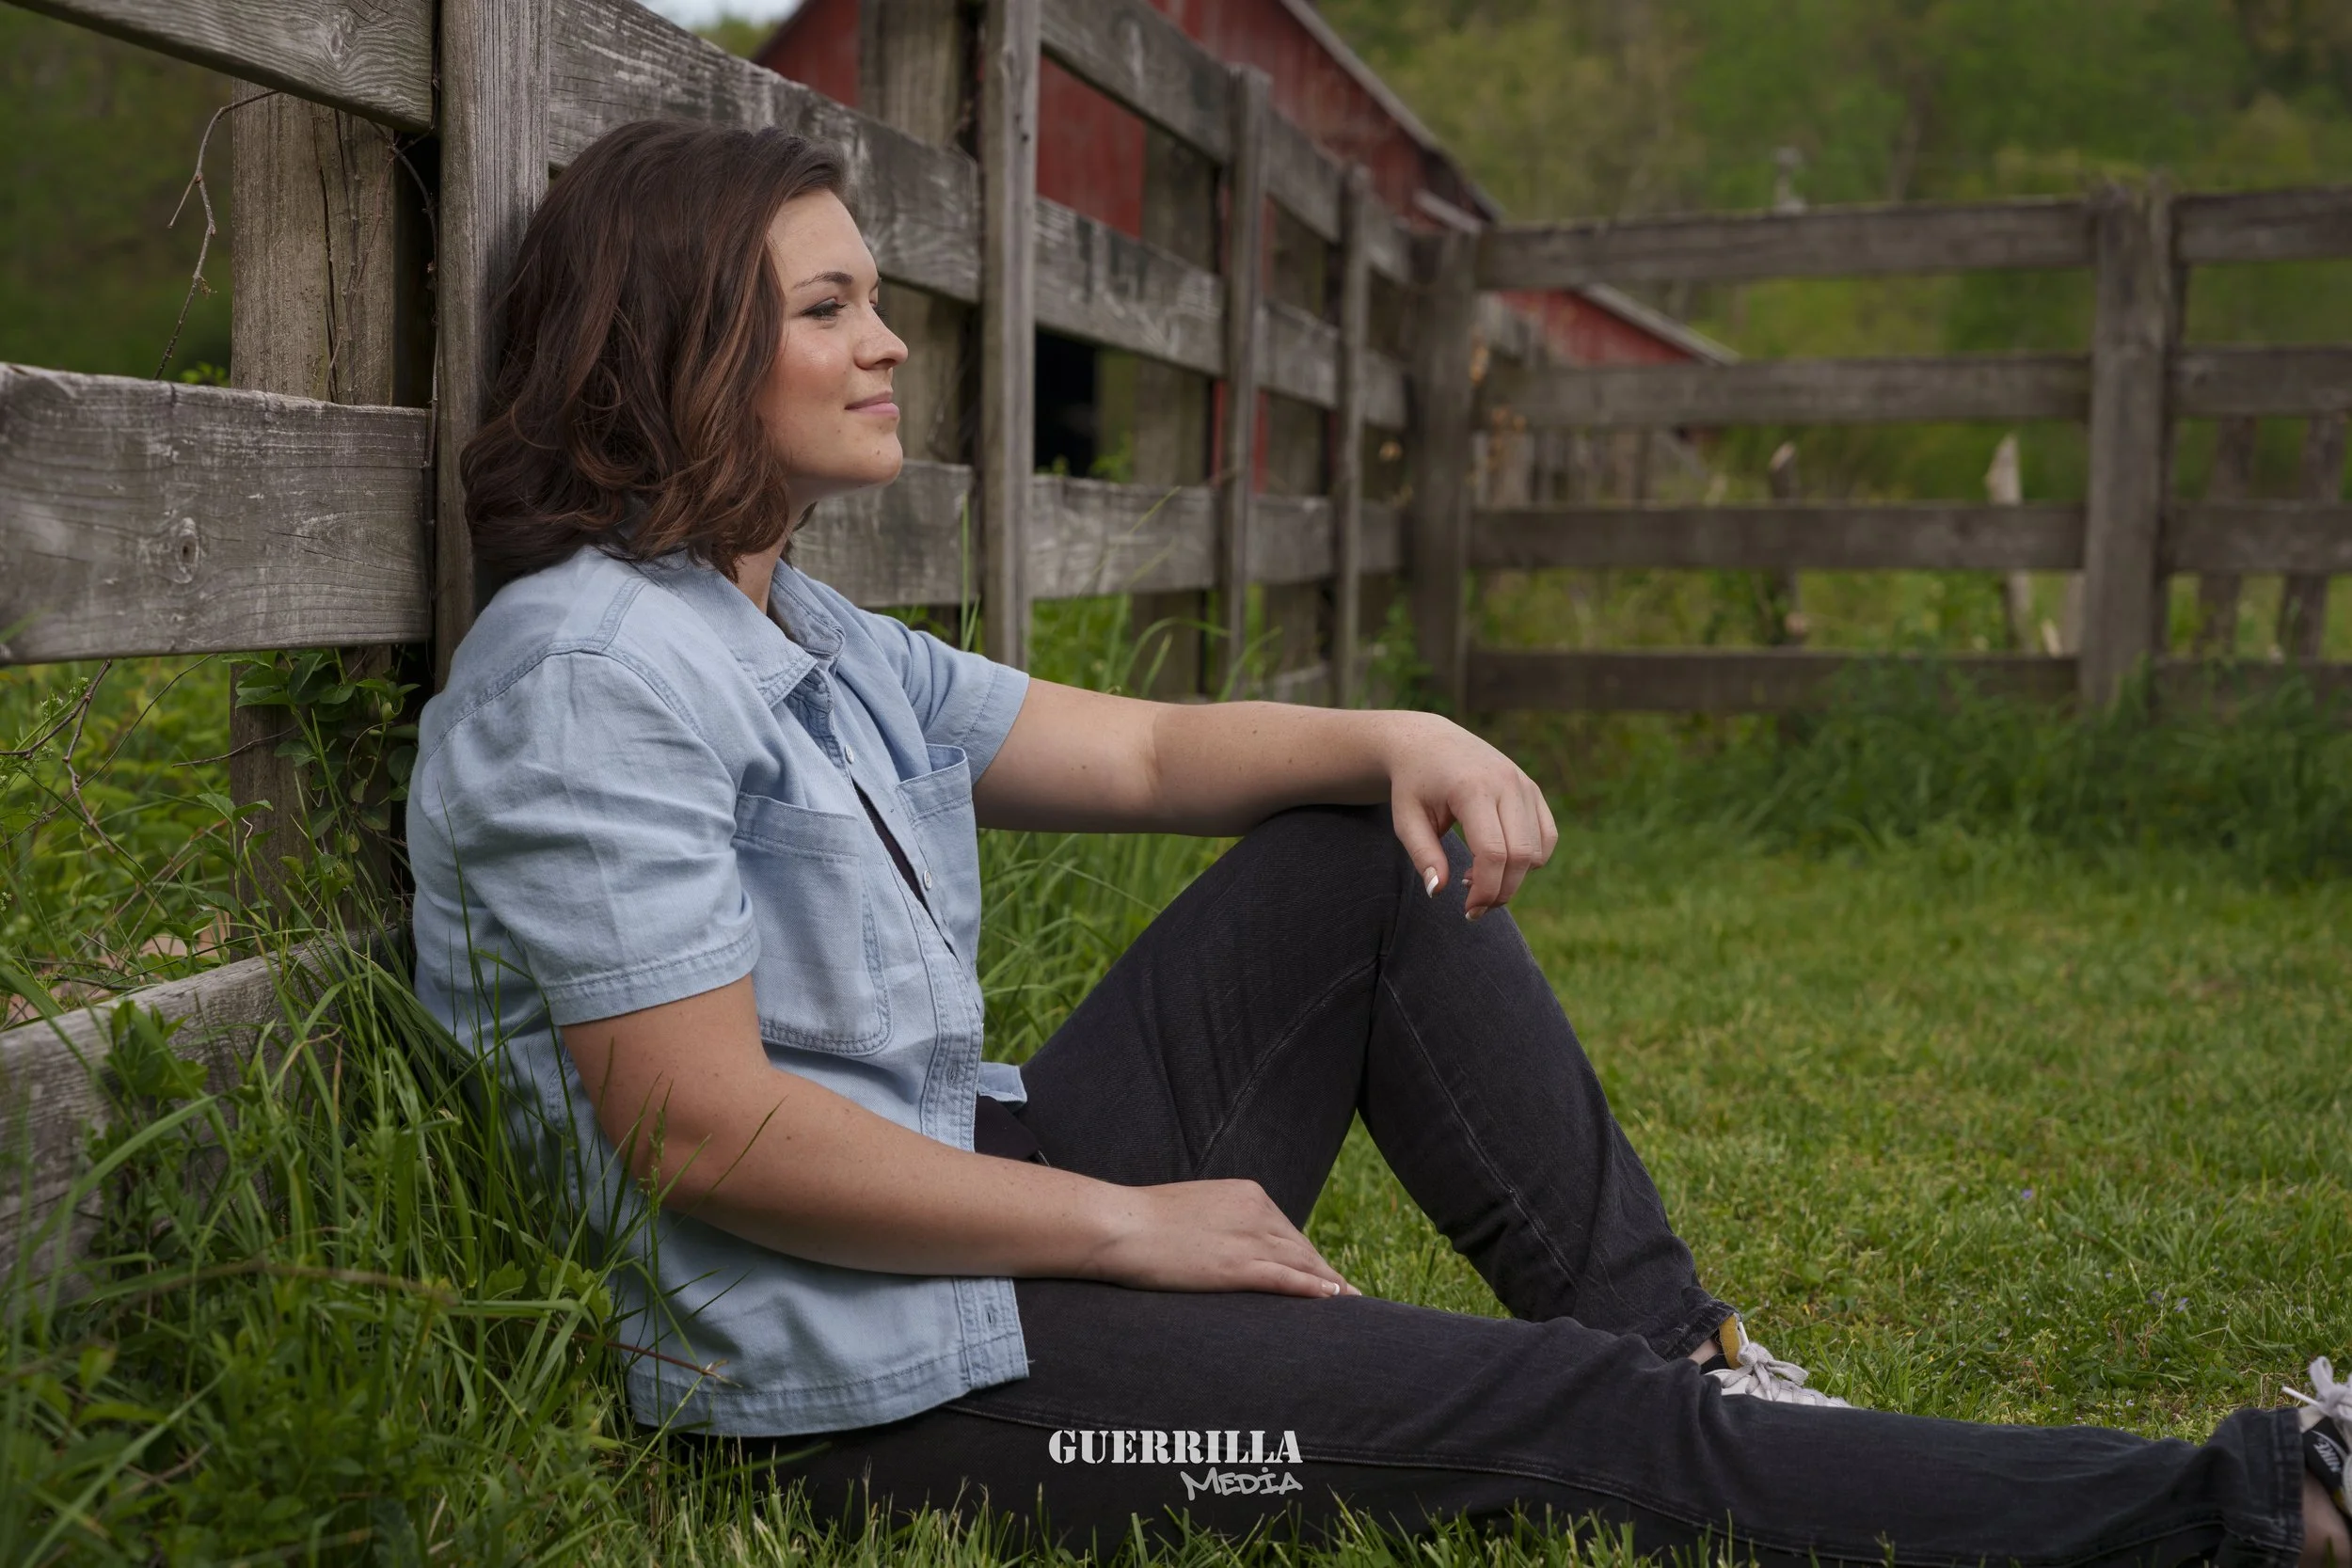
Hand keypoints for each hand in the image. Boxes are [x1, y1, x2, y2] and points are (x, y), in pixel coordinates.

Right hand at [1082, 1179, 1360, 1297]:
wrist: (1118, 1224)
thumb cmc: (1143, 1220)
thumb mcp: (1194, 1210)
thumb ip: (1220, 1222)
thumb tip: (1226, 1244)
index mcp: (1247, 1193)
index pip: (1288, 1230)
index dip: (1309, 1257)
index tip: (1326, 1275)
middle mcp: (1257, 1211)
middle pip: (1302, 1247)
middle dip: (1327, 1273)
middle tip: (1352, 1296)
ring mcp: (1248, 1238)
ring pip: (1302, 1264)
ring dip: (1331, 1286)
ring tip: (1353, 1306)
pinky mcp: (1237, 1266)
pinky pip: (1286, 1279)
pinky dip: (1314, 1290)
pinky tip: (1334, 1300)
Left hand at [1382, 713, 1557, 919]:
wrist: (1430, 743)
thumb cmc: (1414, 784)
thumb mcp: (1406, 820)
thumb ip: (1423, 856)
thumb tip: (1438, 891)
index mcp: (1472, 788)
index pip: (1493, 852)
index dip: (1485, 889)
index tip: (1469, 910)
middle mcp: (1506, 783)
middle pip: (1521, 856)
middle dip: (1501, 891)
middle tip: (1474, 905)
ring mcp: (1524, 784)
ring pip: (1538, 850)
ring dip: (1515, 878)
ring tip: (1479, 876)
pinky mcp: (1533, 790)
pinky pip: (1547, 837)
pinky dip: (1530, 860)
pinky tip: (1498, 860)